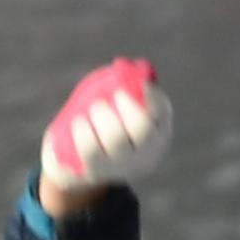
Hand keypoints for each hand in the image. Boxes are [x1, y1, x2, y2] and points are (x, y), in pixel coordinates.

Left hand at [38, 59, 171, 210]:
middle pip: (142, 129)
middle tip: (114, 94)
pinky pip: (91, 151)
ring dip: (103, 117)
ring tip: (94, 107)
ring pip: (116, 139)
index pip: (161, 113)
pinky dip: (83, 132)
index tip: (142, 84)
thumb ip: (126, 89)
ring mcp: (123, 165)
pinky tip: (78, 122)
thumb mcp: (120, 106)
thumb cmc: (106, 123)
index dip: (153, 97)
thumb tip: (124, 66)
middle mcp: (146, 153)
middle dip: (127, 106)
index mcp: (158, 131)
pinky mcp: (98, 172)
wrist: (78, 162)